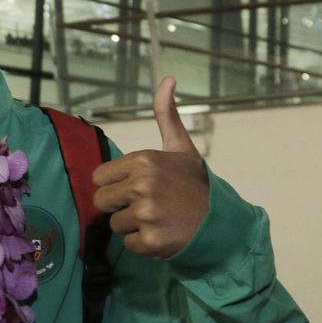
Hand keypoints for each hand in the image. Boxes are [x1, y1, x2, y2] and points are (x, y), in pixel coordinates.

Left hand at [92, 77, 208, 257]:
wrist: (221, 222)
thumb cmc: (194, 184)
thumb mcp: (180, 147)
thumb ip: (166, 114)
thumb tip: (168, 78)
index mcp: (144, 161)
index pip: (99, 178)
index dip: (115, 184)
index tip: (136, 187)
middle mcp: (143, 185)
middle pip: (101, 202)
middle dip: (119, 207)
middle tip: (146, 205)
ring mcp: (147, 214)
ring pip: (114, 225)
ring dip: (133, 226)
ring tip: (158, 219)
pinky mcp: (151, 240)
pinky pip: (128, 244)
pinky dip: (143, 244)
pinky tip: (163, 234)